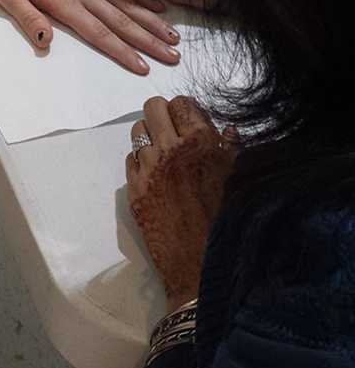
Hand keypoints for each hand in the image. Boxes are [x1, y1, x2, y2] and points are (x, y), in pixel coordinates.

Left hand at [0, 0, 180, 73]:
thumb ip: (28, 17)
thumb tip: (46, 42)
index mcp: (64, 0)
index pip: (98, 31)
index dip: (121, 51)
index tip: (144, 67)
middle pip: (121, 19)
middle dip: (148, 40)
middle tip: (174, 56)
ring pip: (127, 2)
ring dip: (151, 20)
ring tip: (174, 36)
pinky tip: (157, 5)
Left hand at [127, 96, 238, 309]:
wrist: (201, 265)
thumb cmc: (227, 220)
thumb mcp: (237, 180)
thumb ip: (230, 149)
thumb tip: (226, 128)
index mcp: (201, 143)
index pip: (181, 102)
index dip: (185, 112)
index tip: (189, 124)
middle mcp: (171, 148)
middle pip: (153, 106)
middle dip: (163, 116)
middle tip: (172, 133)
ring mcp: (148, 167)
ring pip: (137, 129)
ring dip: (149, 136)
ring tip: (163, 153)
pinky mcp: (134, 186)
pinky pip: (130, 157)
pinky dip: (141, 161)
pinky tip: (155, 176)